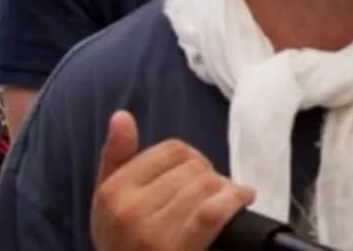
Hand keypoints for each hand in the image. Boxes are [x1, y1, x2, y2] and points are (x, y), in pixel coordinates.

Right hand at [90, 111, 254, 250]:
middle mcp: (129, 209)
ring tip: (227, 200)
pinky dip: (235, 200)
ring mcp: (152, 232)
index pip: (171, 150)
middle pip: (192, 168)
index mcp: (113, 190)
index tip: (197, 175)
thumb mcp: (109, 204)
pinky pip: (214, 211)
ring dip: (226, 190)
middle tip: (212, 193)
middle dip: (209, 177)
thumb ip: (115, 159)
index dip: (193, 159)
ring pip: (206, 186)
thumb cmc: (125, 243)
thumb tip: (122, 116)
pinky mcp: (177, 249)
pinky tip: (243, 199)